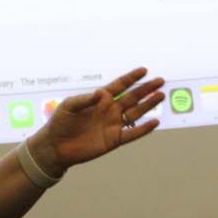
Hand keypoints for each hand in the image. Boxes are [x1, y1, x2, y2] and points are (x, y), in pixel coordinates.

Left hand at [28, 68, 164, 177]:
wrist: (56, 146)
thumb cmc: (60, 122)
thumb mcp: (68, 106)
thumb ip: (85, 100)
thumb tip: (101, 93)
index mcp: (99, 99)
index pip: (118, 86)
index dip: (131, 78)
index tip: (143, 70)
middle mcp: (109, 110)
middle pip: (131, 97)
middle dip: (145, 89)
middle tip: (160, 81)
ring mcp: (113, 125)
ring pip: (135, 113)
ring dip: (148, 105)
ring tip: (160, 96)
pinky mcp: (114, 140)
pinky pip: (132, 133)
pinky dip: (144, 128)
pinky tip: (155, 121)